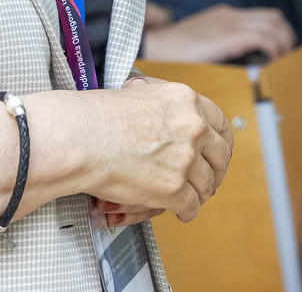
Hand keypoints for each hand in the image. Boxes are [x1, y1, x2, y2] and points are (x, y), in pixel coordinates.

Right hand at [65, 76, 233, 221]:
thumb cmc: (98, 116)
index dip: (221, 142)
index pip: (221, 124)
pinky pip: (191, 206)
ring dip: (200, 192)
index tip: (218, 151)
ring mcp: (185, 159)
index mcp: (186, 100)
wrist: (80, 138)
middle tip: (209, 177)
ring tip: (192, 196)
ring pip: (207, 184)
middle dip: (216, 170)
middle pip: (221, 156)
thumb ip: (167, 103)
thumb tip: (177, 110)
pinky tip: (181, 210)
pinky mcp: (174, 189)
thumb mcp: (142, 92)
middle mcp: (193, 127)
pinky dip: (187, 211)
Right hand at [141, 4, 294, 62]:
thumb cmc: (174, 50)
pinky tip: (268, 63)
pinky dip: (272, 49)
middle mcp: (230, 16)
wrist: (154, 45)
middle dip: (285, 39)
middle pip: (274, 19)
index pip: (266, 17)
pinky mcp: (226, 36)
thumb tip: (241, 64)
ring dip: (282, 45)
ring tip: (279, 62)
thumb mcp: (202, 43)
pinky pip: (261, 37)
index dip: (279, 34)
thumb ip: (221, 47)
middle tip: (284, 59)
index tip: (281, 52)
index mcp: (225, 16)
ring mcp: (228, 24)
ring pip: (272, 26)